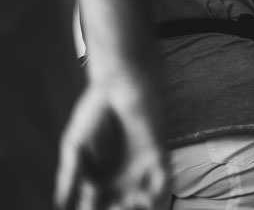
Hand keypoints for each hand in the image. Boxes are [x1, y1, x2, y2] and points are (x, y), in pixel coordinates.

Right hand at [55, 71, 167, 209]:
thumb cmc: (93, 114)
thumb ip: (70, 176)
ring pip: (143, 200)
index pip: (95, 207)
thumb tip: (60, 207)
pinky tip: (146, 198)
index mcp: (98, 179)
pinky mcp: (157, 154)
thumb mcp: (74, 147)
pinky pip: (162, 179)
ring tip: (127, 205)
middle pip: (119, 207)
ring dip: (137, 208)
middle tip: (112, 209)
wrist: (117, 86)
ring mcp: (140, 168)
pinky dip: (158, 192)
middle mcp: (120, 178)